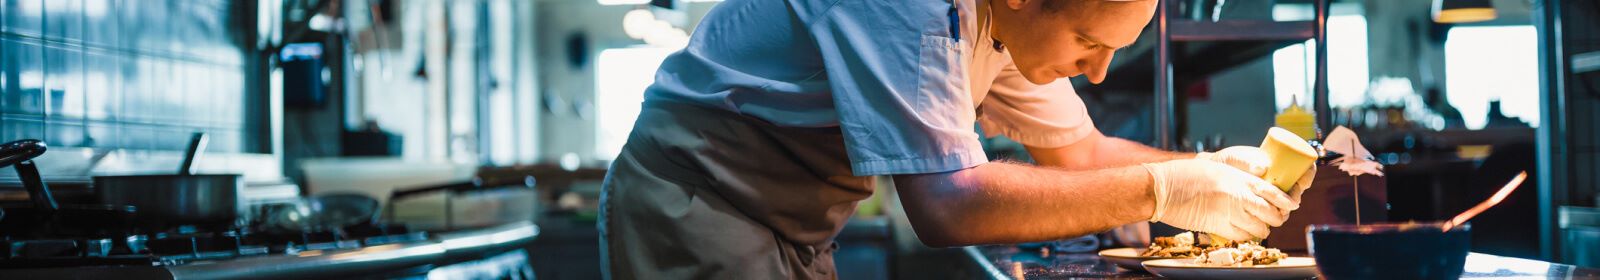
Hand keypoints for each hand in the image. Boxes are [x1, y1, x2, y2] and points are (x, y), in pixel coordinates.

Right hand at [1143, 159, 1296, 240]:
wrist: (1163, 187)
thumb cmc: (1186, 175)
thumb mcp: (1219, 170)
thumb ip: (1239, 180)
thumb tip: (1259, 188)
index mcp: (1240, 178)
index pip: (1274, 192)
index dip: (1286, 201)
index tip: (1290, 205)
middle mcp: (1238, 195)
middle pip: (1272, 214)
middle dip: (1276, 218)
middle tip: (1273, 216)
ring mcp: (1229, 212)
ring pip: (1260, 228)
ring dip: (1261, 228)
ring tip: (1256, 224)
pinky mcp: (1218, 227)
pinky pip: (1242, 236)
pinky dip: (1246, 235)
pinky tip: (1242, 230)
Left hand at [1200, 146, 1317, 215]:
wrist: (1213, 174)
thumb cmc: (1227, 162)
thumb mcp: (1236, 158)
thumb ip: (1246, 161)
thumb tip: (1262, 168)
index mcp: (1279, 164)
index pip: (1302, 168)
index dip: (1307, 175)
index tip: (1303, 183)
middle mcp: (1280, 178)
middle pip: (1297, 188)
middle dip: (1297, 196)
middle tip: (1292, 202)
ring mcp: (1272, 191)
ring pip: (1288, 202)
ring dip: (1288, 208)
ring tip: (1281, 212)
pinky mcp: (1263, 203)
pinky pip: (1275, 210)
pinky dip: (1276, 215)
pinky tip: (1272, 218)